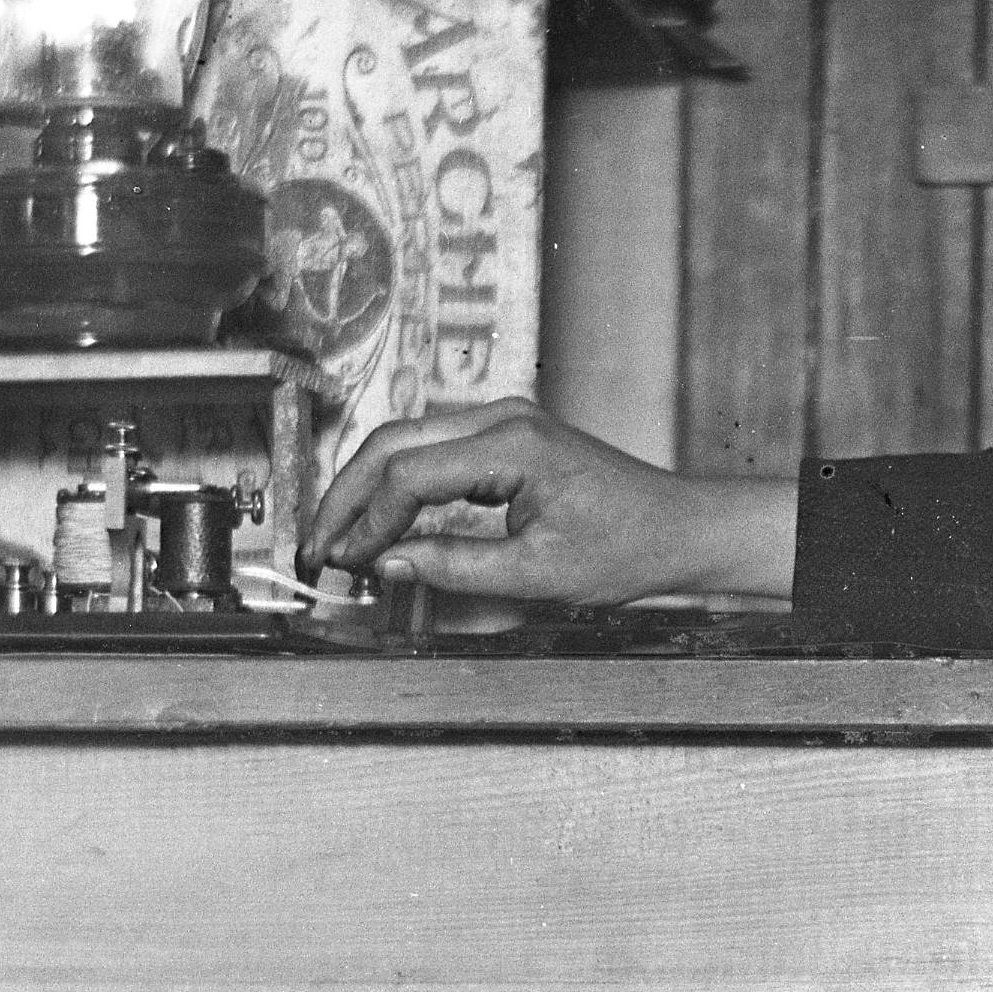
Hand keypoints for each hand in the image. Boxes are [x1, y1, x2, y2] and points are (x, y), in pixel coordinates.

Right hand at [299, 399, 796, 608]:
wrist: (678, 528)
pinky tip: (377, 524)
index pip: (409, 474)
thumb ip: (457, 567)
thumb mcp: (539, 574)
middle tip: (314, 547)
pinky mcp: (502, 437)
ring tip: (336, 540)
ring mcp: (502, 421)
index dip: (366, 522)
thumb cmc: (627, 547)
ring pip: (405, 441)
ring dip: (365, 488)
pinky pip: (431, 451)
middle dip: (346, 496)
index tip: (341, 564)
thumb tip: (387, 563)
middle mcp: (502, 417)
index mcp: (513, 444)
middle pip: (392, 443)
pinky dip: (395, 485)